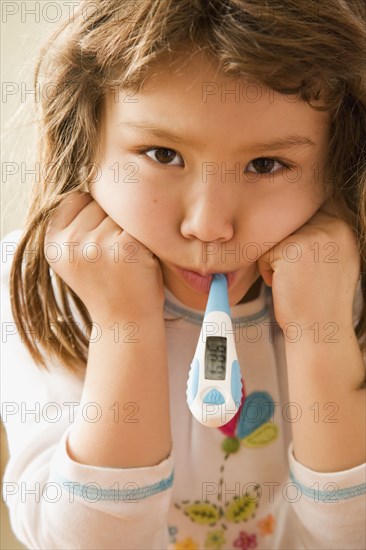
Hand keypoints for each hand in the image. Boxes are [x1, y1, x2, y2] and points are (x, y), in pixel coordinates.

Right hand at [44, 191, 164, 322]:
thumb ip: (75, 221)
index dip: (95, 214)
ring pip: (122, 211)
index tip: (101, 240)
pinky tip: (141, 260)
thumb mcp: (76, 255)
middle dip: (114, 221)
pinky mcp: (123, 247)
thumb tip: (86, 169)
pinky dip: (146, 239)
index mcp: (52, 242)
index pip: (77, 197)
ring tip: (127, 258)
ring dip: (131, 229)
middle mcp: (69, 242)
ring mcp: (95, 245)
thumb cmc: (108, 284)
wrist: (126, 322)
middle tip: (116, 254)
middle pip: (101, 201)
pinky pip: (141, 223)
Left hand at [257, 199, 360, 330]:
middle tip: (299, 276)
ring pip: (275, 239)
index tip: (301, 263)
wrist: (319, 329)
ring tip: (294, 281)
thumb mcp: (335, 260)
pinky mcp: (290, 249)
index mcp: (344, 228)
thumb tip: (297, 216)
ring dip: (276, 260)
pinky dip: (267, 272)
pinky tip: (285, 286)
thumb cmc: (321, 299)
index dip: (296, 237)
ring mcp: (311, 236)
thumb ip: (323, 235)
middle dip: (286, 250)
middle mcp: (332, 227)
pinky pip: (264, 253)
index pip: (308, 214)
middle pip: (288, 225)